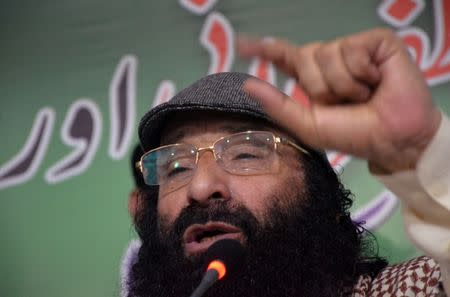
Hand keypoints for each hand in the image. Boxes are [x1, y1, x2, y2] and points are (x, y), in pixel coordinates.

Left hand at [237, 28, 441, 172]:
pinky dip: (362, 74)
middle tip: (344, 103)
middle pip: (304, 56)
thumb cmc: (353, 134)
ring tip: (364, 96)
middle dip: (320, 87)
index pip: (285, 57)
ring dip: (344, 85)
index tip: (243, 44)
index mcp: (313, 79)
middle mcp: (330, 60)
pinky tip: (377, 83)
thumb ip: (279, 105)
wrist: (392, 139)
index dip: (265, 49)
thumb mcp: (309, 126)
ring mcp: (353, 49)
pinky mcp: (376, 42)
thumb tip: (247, 84)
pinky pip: (353, 51)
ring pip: (328, 54)